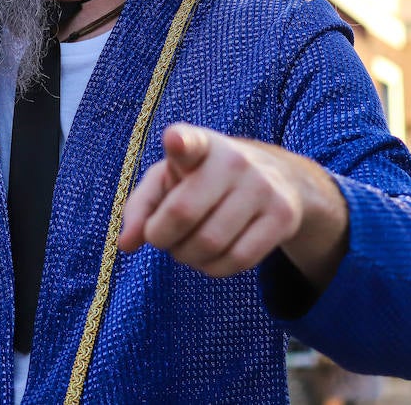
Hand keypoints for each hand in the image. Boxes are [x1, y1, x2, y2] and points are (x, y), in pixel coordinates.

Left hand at [118, 123, 346, 283]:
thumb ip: (140, 208)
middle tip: (163, 238)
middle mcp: (234, 160)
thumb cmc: (203, 180)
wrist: (274, 178)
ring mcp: (263, 187)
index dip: (180, 143)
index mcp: (200, 144)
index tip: (175, 141)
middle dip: (162, 238)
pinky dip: (214, 268)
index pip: (190, 141)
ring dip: (188, 257)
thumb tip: (126, 244)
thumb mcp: (167, 181)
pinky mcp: (283, 216)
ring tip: (187, 246)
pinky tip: (210, 257)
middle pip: (184, 215)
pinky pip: (238, 260)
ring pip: (211, 244)